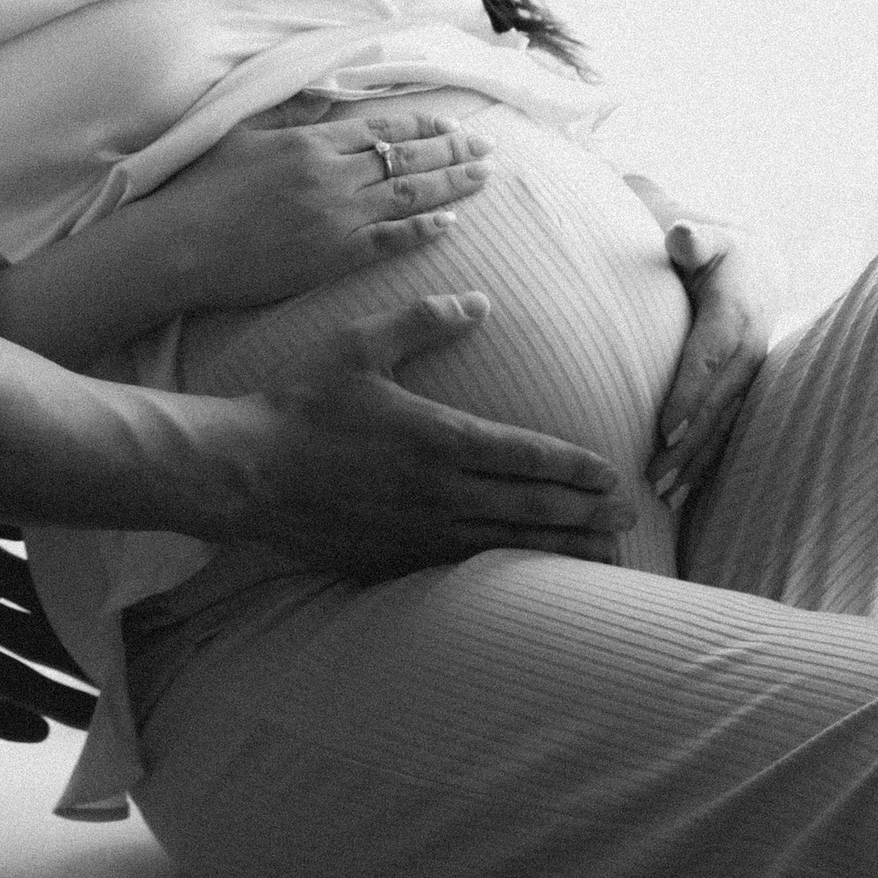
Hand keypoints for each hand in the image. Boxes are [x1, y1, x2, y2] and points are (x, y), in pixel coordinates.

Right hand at [165, 102, 492, 314]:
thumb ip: (290, 111)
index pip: (382, 129)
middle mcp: (331, 175)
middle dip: (453, 152)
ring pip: (409, 195)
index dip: (423, 128)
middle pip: (407, 159)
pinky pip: (392, 241)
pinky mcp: (333, 257)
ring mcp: (336, 217)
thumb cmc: (203, 189)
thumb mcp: (244, 133)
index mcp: (310, 141)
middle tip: (487, 149)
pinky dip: (424, 229)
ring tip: (484, 177)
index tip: (453, 127)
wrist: (182, 246)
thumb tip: (326, 89)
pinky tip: (451, 222)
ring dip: (453, 184)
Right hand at [245, 291, 636, 576]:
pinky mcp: (397, 558)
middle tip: (629, 519)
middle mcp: (440, 491)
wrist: (248, 471)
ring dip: (560, 550)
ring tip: (602, 556)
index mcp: (438, 436)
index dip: (576, 467)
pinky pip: (468, 569)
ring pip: (508, 545)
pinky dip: (509, 572)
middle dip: (586, 513)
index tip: (613, 475)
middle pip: (532, 506)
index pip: (527, 455)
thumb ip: (423, 321)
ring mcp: (420, 532)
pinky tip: (528, 576)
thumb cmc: (303, 402)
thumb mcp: (360, 345)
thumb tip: (480, 301)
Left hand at [648, 222, 774, 511]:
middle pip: (717, 403)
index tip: (666, 428)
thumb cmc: (717, 248)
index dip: (691, 393)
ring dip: (696, 463)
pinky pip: (728, 432)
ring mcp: (751, 376)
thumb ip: (695, 239)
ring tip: (664, 495)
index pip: (711, 356)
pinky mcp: (745, 392)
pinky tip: (683, 494)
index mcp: (735, 312)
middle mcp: (749, 349)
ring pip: (725, 426)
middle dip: (689, 443)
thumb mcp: (709, 236)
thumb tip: (682, 234)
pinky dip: (708, 464)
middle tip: (655, 475)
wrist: (760, 266)